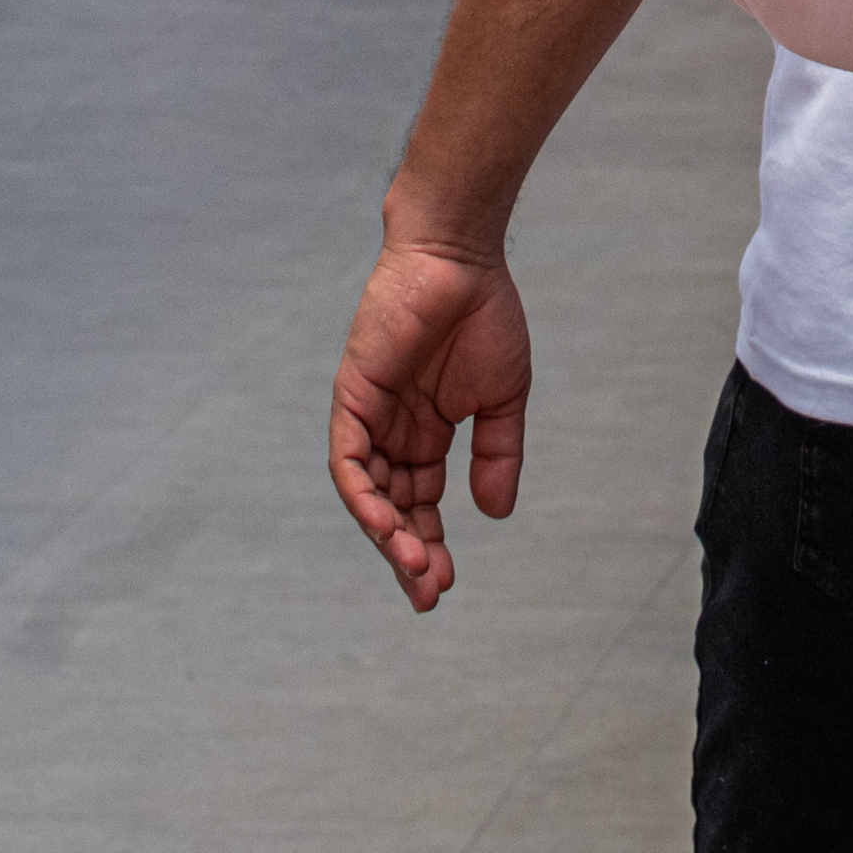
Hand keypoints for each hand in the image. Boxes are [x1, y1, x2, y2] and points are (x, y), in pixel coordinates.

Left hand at [329, 227, 533, 612]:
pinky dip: (364, 495)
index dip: (430, 546)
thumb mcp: (502, 398)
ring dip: (388, 533)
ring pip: (368, 493)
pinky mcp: (352, 398)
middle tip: (429, 593)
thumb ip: (497, 455)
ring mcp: (369, 418)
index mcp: (426, 435)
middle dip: (409, 553)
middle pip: (393, 508)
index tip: (444, 587)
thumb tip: (495, 515)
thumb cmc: (484, 316)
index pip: (421, 505)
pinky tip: (386, 524)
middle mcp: (392, 434)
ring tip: (415, 566)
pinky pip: (349, 460)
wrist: (460, 259)